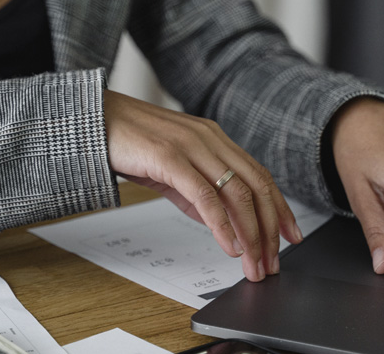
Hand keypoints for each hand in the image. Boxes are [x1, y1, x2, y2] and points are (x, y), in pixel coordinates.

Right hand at [103, 90, 302, 281]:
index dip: (280, 208)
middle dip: (271, 228)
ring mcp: (191, 146)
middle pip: (256, 186)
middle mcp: (209, 139)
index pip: (259, 175)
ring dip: (251, 234)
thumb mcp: (172, 168)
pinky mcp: (170, 158)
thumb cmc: (129, 141)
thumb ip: (197, 191)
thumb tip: (220, 222)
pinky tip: (229, 246)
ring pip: (236, 193)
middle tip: (274, 261)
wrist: (91, 120)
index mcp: (214, 139)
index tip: (291, 235)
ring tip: (254, 263)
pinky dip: (222, 225)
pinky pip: (205, 196)